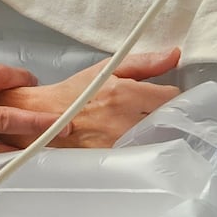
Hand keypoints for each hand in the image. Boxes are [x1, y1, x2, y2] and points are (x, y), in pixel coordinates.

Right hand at [0, 47, 180, 148]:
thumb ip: (144, 62)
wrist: (42, 118)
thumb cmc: (74, 94)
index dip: (169, 96)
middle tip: (151, 112)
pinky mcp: (112, 161)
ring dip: (154, 133)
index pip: (171, 97)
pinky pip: (140, 155)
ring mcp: (118, 145)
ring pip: (157, 139)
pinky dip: (141, 148)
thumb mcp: (106, 69)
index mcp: (123, 94)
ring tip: (141, 127)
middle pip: (168, 121)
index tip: (161, 97)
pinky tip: (132, 142)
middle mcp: (123, 121)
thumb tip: (174, 55)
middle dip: (164, 115)